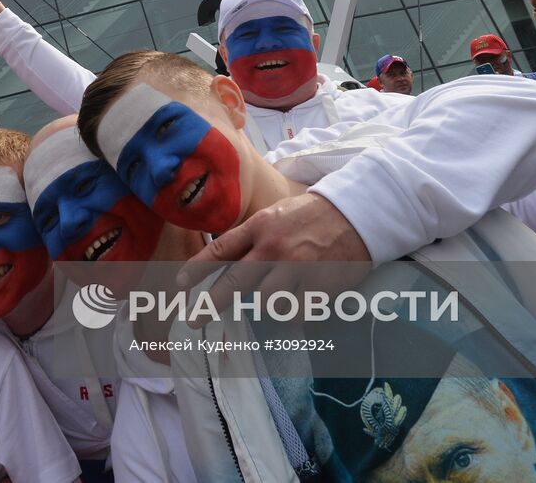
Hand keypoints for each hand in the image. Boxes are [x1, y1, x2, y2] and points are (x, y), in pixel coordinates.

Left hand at [175, 193, 370, 326]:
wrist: (355, 213)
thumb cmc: (310, 216)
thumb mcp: (274, 216)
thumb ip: (251, 239)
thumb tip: (224, 264)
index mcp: (259, 226)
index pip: (221, 250)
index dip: (197, 269)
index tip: (179, 285)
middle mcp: (274, 247)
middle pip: (235, 282)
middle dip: (210, 305)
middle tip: (194, 322)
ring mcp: (296, 268)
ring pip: (264, 302)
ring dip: (266, 303)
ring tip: (281, 292)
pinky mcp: (318, 286)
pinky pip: (294, 314)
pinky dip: (293, 313)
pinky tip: (302, 300)